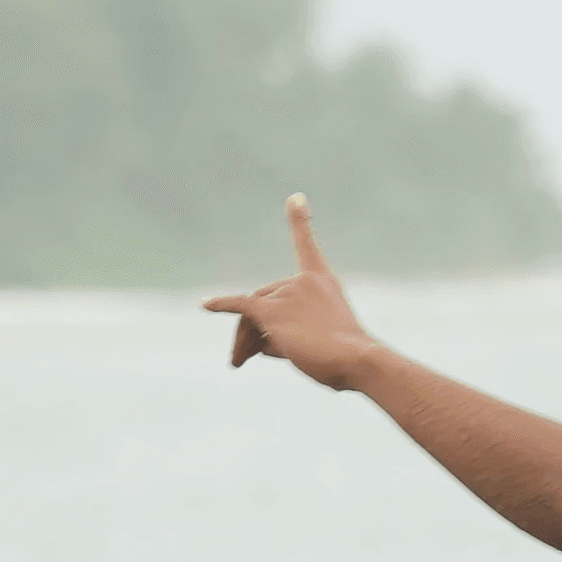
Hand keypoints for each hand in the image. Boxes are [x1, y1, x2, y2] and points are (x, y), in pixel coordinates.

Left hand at [205, 196, 378, 391]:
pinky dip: (221, 305)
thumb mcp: (319, 337)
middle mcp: (304, 280)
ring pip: (252, 315)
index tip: (295, 197)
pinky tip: (206, 304)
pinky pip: (240, 306)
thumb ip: (288, 328)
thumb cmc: (344, 356)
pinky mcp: (271, 310)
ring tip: (240, 363)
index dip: (300, 220)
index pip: (308, 246)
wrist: (355, 359)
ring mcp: (288, 293)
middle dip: (253, 329)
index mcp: (324, 281)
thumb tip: (257, 337)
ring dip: (244, 340)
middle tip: (244, 360)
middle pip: (264, 299)